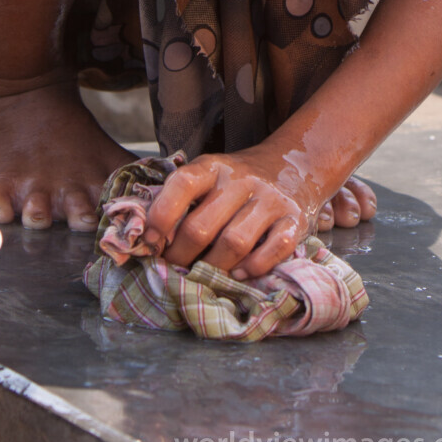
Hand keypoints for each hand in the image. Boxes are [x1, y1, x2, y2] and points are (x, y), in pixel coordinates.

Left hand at [142, 148, 312, 280]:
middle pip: (202, 226)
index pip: (182, 184)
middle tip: (173, 269)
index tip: (150, 242)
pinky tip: (239, 273)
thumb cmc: (238, 181)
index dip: (161, 215)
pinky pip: (276, 248)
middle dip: (180, 256)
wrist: (294, 165)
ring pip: (235, 242)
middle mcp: (242, 180)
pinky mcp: (295, 219)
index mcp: (214, 167)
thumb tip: (146, 239)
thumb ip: (181, 199)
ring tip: (203, 276)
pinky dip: (255, 266)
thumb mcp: (209, 175)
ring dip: (213, 267)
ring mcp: (271, 199)